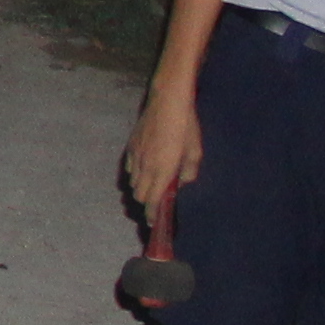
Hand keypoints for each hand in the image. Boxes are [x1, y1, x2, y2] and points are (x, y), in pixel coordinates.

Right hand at [122, 94, 201, 223]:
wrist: (167, 102)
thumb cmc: (186, 127)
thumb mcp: (195, 152)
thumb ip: (188, 172)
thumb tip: (181, 183)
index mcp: (163, 170)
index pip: (153, 201)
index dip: (152, 215)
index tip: (154, 223)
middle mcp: (146, 167)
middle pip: (139, 195)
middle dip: (147, 202)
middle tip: (157, 202)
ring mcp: (136, 156)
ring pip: (132, 182)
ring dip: (141, 188)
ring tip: (152, 185)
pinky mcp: (131, 147)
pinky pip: (130, 168)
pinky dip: (136, 174)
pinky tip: (145, 168)